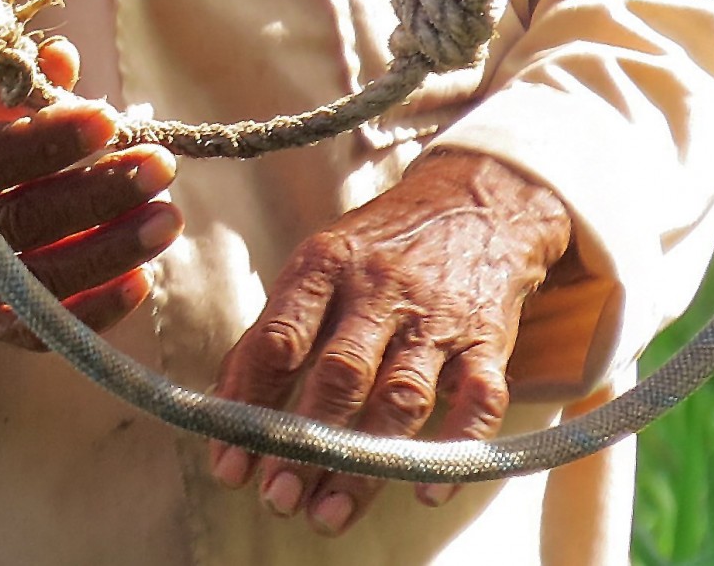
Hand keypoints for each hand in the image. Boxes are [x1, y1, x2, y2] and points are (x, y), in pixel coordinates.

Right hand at [0, 38, 180, 350]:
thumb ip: (4, 84)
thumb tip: (63, 61)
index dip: (48, 140)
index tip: (109, 117)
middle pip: (19, 224)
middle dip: (99, 195)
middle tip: (160, 166)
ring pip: (35, 282)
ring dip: (111, 252)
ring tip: (167, 219)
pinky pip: (38, 331)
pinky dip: (94, 312)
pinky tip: (142, 279)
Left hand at [209, 149, 570, 535]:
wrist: (480, 199)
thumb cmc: (382, 245)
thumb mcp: (322, 262)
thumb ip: (277, 329)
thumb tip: (225, 410)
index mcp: (325, 265)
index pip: (277, 340)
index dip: (248, 407)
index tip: (230, 466)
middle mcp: (379, 288)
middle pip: (338, 375)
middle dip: (306, 444)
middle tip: (278, 498)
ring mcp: (437, 315)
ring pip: (401, 397)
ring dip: (365, 464)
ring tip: (329, 513)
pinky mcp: (488, 338)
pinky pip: (479, 400)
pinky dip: (455, 450)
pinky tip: (426, 491)